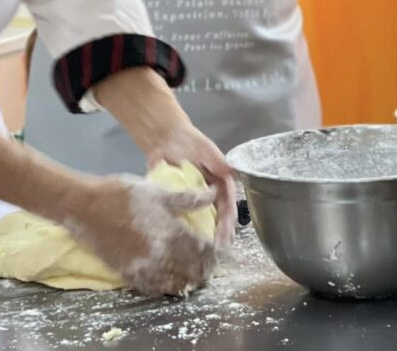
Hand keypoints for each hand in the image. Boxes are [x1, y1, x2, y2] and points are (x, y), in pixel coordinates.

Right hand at [61, 175, 216, 295]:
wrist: (85, 207)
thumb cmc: (123, 194)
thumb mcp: (158, 192)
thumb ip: (188, 198)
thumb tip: (213, 194)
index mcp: (172, 233)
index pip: (205, 252)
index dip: (218, 254)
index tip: (223, 252)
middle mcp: (161, 256)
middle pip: (194, 271)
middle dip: (205, 268)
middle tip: (209, 262)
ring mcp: (144, 268)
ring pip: (176, 284)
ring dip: (187, 279)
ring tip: (192, 270)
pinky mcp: (128, 275)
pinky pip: (154, 289)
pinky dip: (166, 286)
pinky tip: (169, 277)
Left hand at [92, 68, 236, 246]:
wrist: (164, 139)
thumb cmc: (189, 142)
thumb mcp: (205, 149)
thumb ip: (217, 161)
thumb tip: (232, 171)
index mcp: (222, 184)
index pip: (228, 207)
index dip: (228, 223)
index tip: (225, 238)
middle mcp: (212, 195)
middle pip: (218, 220)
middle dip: (219, 237)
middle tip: (214, 255)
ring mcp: (196, 201)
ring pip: (204, 223)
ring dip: (205, 239)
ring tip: (202, 257)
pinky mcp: (180, 203)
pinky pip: (185, 220)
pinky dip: (187, 233)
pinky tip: (182, 247)